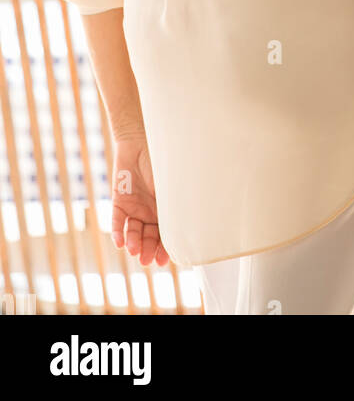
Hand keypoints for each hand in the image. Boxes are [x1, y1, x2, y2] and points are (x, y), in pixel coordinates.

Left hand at [111, 135, 169, 267]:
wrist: (142, 139)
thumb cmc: (163, 160)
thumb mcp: (173, 186)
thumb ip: (177, 205)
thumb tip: (190, 226)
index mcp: (165, 208)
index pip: (165, 234)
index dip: (164, 248)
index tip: (164, 261)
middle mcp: (150, 211)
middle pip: (148, 237)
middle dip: (147, 250)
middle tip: (147, 260)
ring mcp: (134, 206)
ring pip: (132, 231)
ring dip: (133, 242)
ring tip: (133, 250)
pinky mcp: (119, 201)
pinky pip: (117, 221)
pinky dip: (117, 232)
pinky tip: (120, 243)